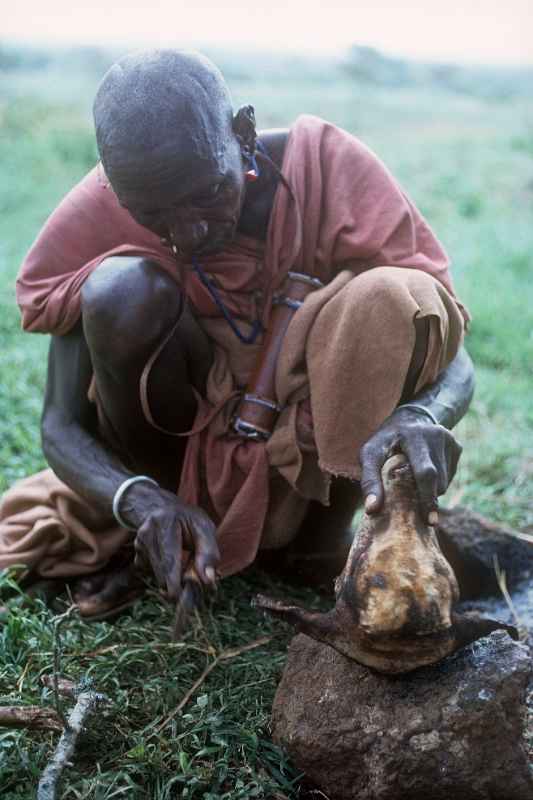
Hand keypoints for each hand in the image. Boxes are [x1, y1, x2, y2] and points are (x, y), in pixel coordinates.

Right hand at [125, 483, 219, 600]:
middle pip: (161, 572)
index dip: (174, 584)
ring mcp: (139, 543)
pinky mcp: (137, 553)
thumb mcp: (204, 528)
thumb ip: (209, 553)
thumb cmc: (188, 519)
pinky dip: (163, 574)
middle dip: (177, 584)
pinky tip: (170, 560)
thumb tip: (208, 581)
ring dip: (171, 579)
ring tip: (183, 565)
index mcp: (165, 523)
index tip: (181, 599)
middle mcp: (147, 533)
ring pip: (156, 575)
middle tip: (192, 586)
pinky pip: (151, 573)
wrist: (162, 508)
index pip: (168, 560)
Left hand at [359, 407, 461, 521]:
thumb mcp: (370, 454)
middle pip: (438, 480)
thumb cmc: (385, 441)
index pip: (426, 472)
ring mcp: (450, 441)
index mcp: (414, 436)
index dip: (427, 498)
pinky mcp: (457, 447)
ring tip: (413, 480)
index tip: (430, 521)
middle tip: (423, 517)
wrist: (410, 418)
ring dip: (430, 490)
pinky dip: (437, 482)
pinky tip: (424, 471)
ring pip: (444, 482)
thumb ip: (369, 480)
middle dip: (428, 500)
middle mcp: (436, 436)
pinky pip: (450, 477)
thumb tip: (372, 510)